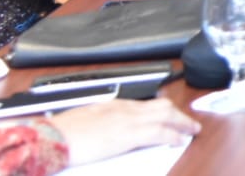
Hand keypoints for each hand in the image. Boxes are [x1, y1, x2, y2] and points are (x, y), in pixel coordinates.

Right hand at [49, 98, 199, 165]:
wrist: (53, 138)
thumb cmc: (62, 132)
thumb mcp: (86, 119)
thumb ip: (101, 121)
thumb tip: (106, 126)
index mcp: (114, 105)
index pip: (146, 105)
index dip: (162, 111)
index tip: (171, 116)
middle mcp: (125, 109)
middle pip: (162, 106)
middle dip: (179, 114)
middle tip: (190, 123)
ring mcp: (128, 120)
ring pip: (166, 115)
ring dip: (182, 123)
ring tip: (192, 130)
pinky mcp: (128, 134)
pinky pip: (158, 132)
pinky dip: (173, 135)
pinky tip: (180, 140)